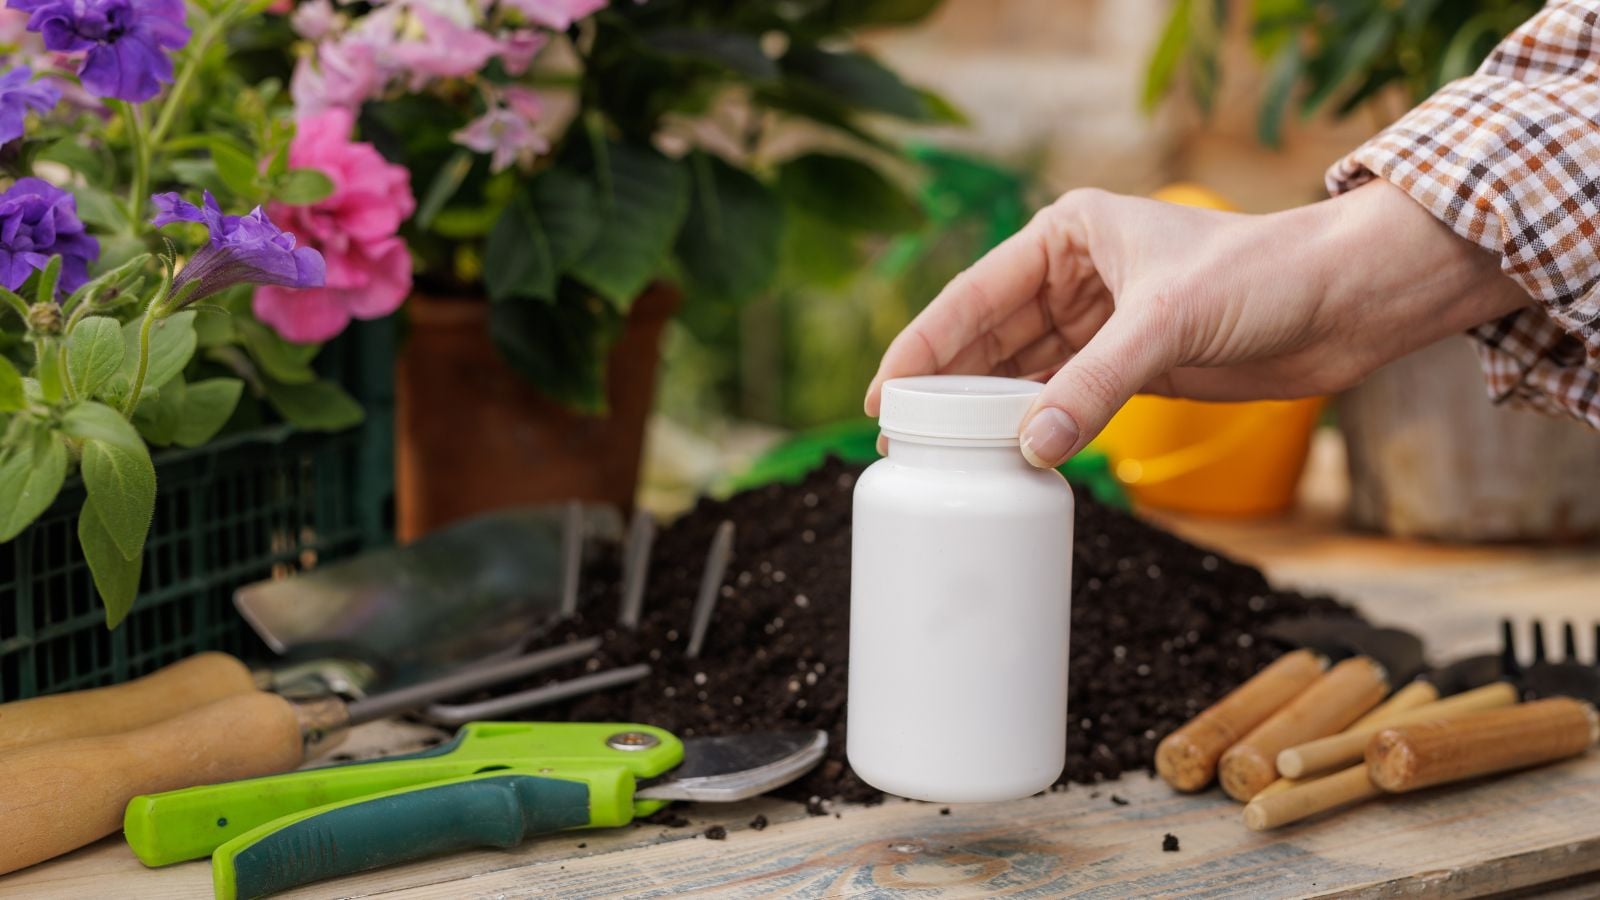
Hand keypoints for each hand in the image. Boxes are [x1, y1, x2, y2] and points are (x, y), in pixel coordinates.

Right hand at [865, 180, 1529, 467]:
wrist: (1348, 302)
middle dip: (948, 387)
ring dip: (989, 411)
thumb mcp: (1167, 323)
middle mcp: (1076, 274)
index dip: (925, 346)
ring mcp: (1103, 322)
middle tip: (903, 440)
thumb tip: (1030, 449)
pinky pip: (1064, 397)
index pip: (975, 295)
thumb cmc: (1266, 276)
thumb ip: (1093, 385)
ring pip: (1023, 371)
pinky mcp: (1132, 364)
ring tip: (944, 455)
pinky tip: (1009, 453)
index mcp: (1069, 233)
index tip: (885, 395)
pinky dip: (1038, 426)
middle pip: (989, 337)